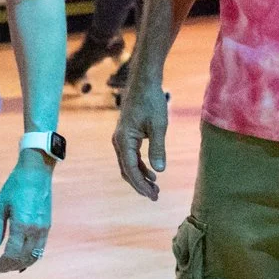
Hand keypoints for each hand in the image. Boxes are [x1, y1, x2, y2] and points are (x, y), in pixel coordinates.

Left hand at [0, 154, 52, 274]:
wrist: (36, 172)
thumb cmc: (15, 186)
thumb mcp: (0, 207)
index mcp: (21, 225)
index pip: (11, 255)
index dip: (0, 266)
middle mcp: (35, 230)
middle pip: (22, 259)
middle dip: (8, 268)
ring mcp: (43, 229)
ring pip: (33, 257)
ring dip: (20, 265)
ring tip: (7, 267)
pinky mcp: (47, 227)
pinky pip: (40, 249)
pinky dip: (30, 258)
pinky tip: (22, 262)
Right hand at [112, 75, 169, 200]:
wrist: (144, 82)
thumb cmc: (151, 101)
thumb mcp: (158, 125)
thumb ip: (158, 148)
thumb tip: (159, 171)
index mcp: (123, 140)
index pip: (130, 169)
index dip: (141, 184)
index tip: (152, 195)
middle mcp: (118, 141)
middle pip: (127, 170)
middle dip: (140, 184)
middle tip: (155, 196)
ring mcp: (121, 139)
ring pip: (128, 165)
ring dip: (140, 177)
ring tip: (155, 188)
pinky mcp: (127, 135)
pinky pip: (131, 156)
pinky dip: (140, 166)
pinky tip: (152, 173)